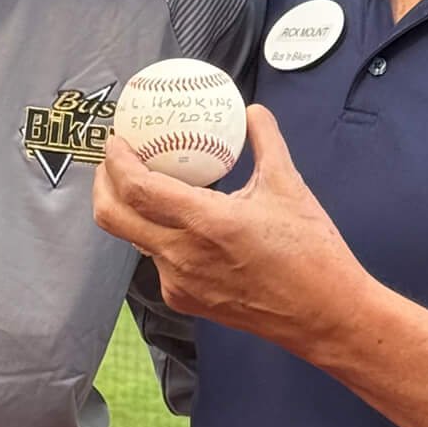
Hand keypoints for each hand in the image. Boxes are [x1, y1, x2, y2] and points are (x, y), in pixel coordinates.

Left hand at [93, 104, 364, 350]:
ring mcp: (180, 282)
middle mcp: (183, 255)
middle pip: (114, 217)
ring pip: (135, 239)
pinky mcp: (185, 300)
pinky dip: (159, 237)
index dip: (116, 161)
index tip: (116, 140)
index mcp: (206, 222)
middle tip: (114, 162)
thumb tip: (252, 112)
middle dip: (103, 184)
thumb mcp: (289, 186)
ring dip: (131, 211)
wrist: (324, 314)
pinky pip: (158, 261)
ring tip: (144, 187)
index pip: (137, 188)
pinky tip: (178, 224)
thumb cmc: (311, 252)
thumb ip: (266, 141)